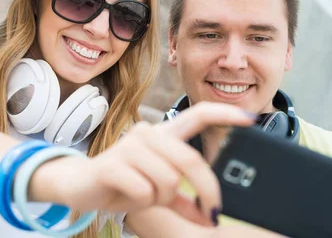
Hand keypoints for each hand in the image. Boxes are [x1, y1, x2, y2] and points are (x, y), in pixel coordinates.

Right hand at [34, 103, 255, 225]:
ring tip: (144, 194)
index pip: (197, 116)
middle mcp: (148, 133)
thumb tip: (212, 217)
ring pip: (168, 179)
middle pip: (190, 159)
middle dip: (206, 189)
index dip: (224, 114)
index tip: (251, 118)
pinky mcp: (112, 163)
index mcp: (162, 135)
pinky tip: (127, 194)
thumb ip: (185, 200)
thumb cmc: (124, 183)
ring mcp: (129, 146)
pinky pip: (145, 190)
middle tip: (211, 211)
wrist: (80, 185)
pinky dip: (143, 201)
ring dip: (162, 197)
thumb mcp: (159, 192)